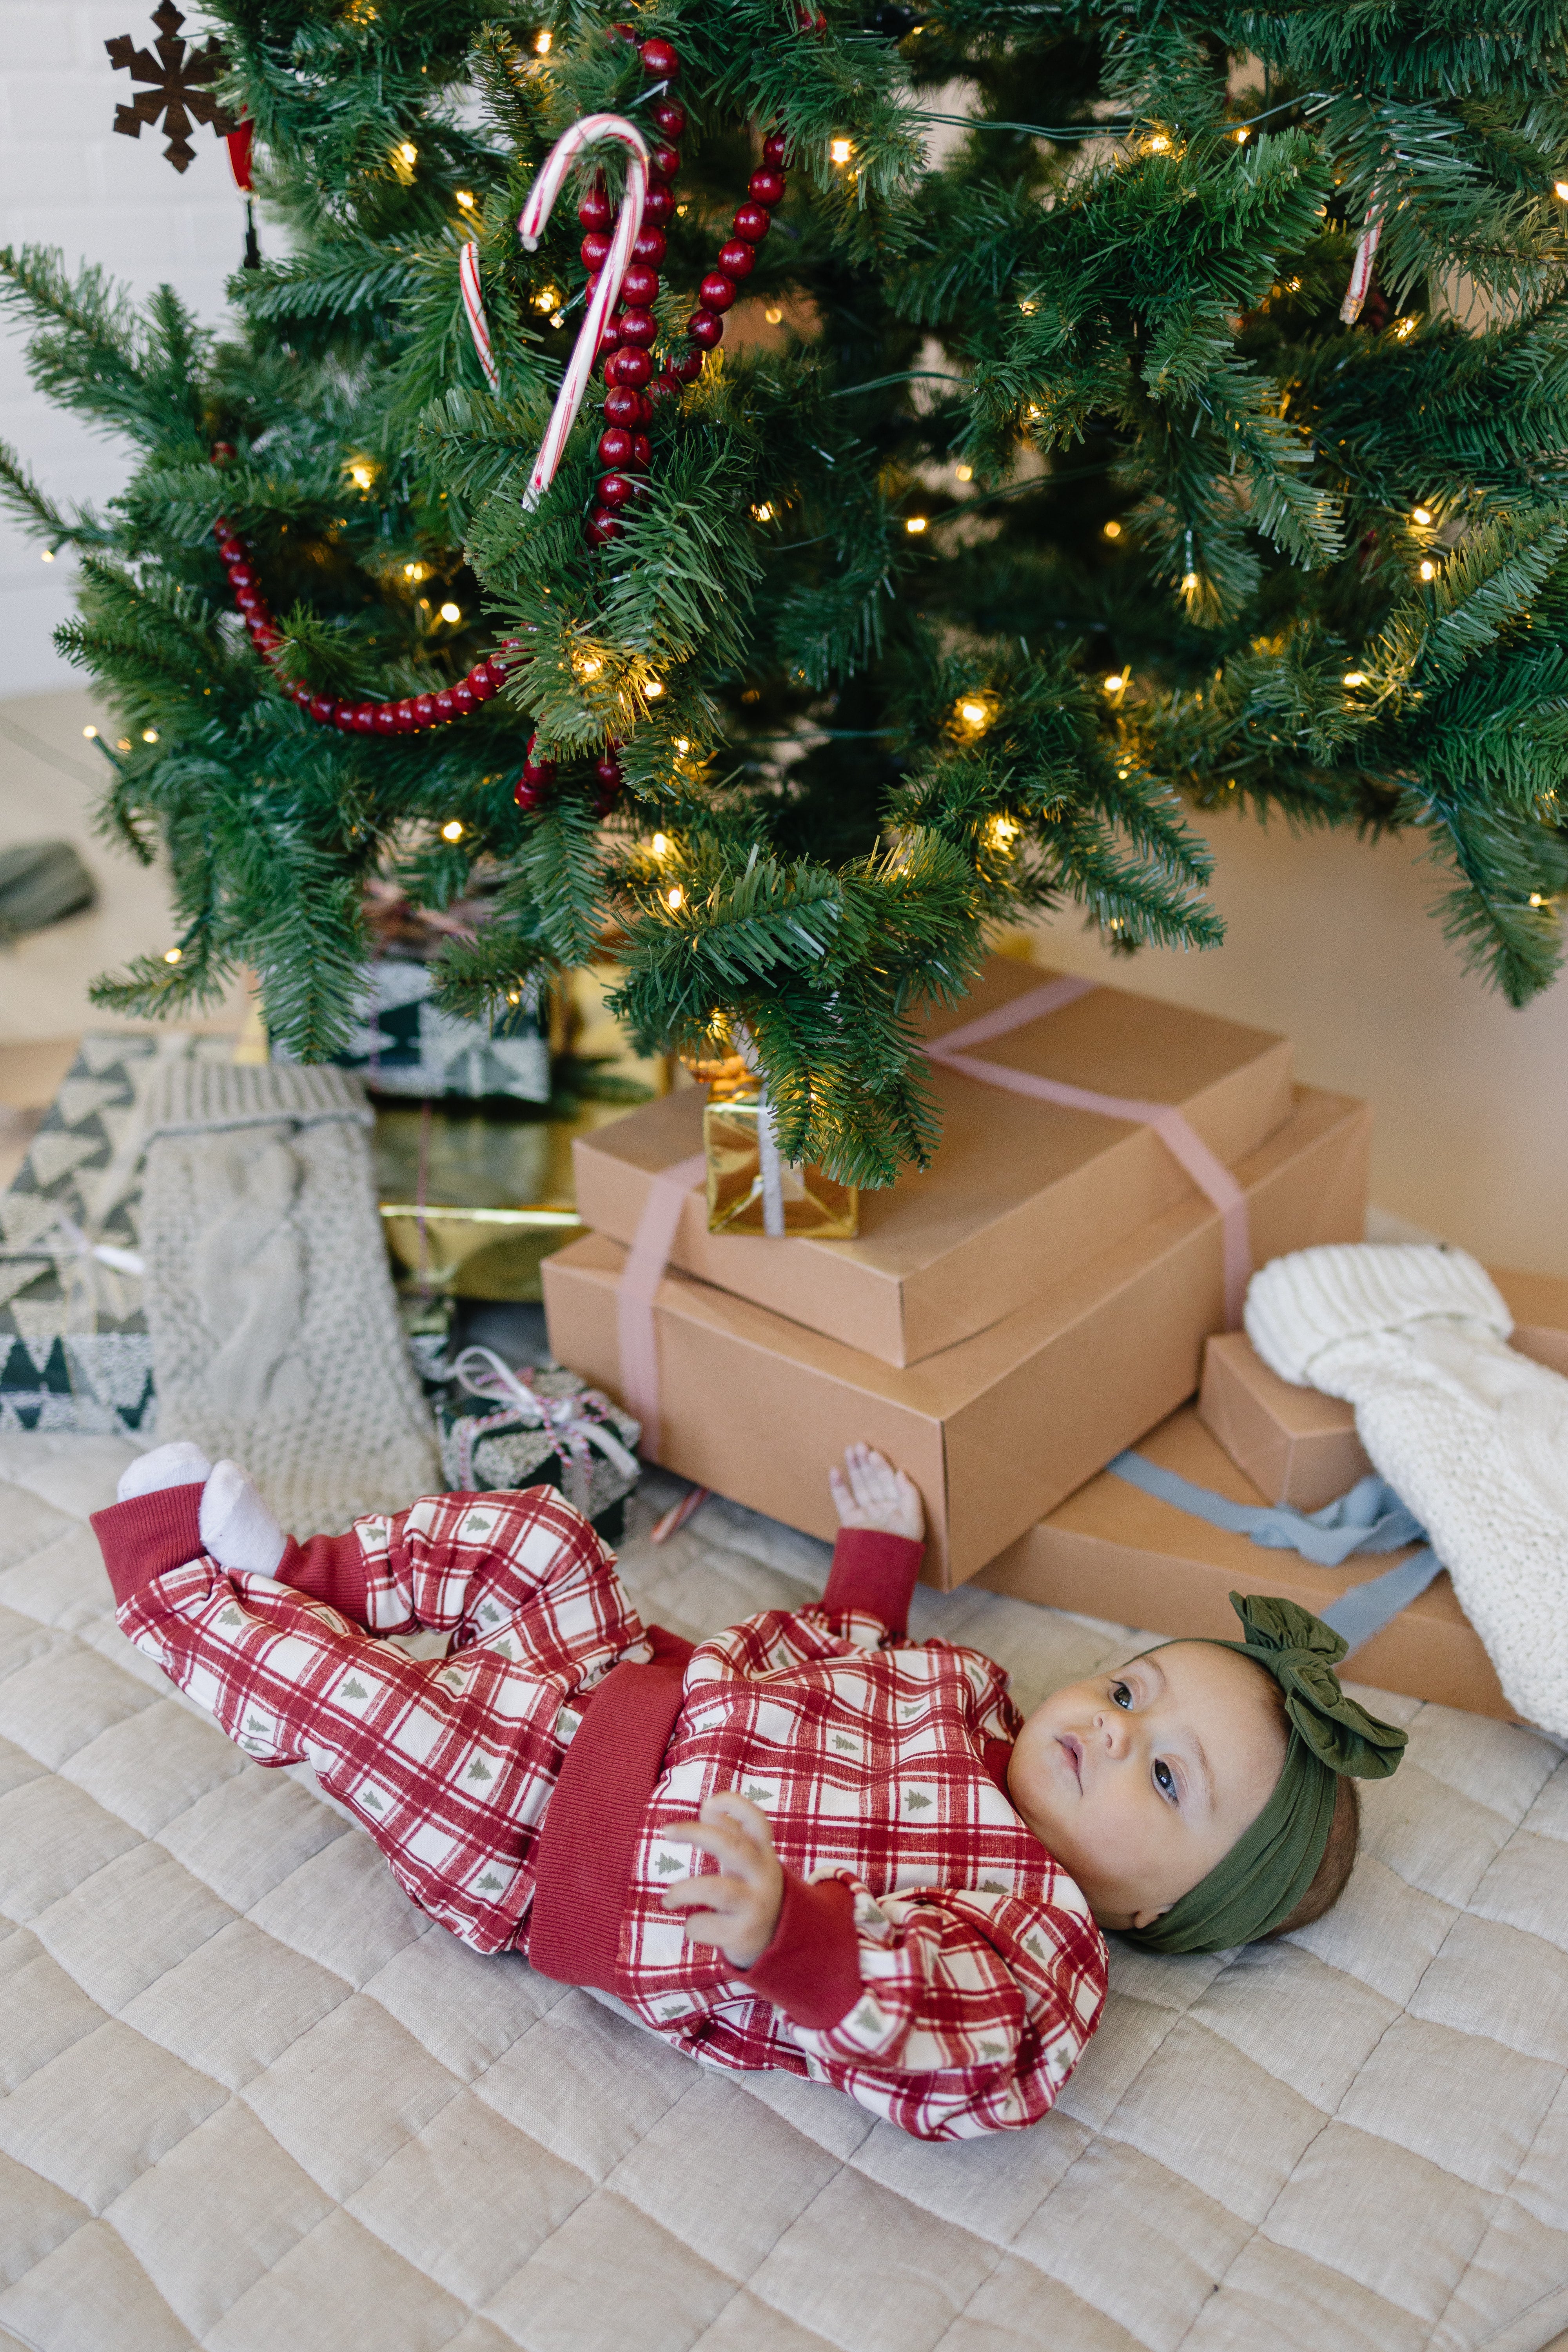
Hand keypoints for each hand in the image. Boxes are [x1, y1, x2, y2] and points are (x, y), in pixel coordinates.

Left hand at [659, 1791, 784, 1969]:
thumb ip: (731, 1836)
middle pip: (733, 1847)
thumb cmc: (751, 1893)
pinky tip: (695, 1926)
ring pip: (714, 1889)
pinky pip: (705, 1924)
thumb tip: (706, 1808)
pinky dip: (691, 1925)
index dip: (734, 1806)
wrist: (778, 1944)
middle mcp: (763, 1878)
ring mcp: (755, 1907)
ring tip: (668, 1899)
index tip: (707, 1803)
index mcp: (764, 1856)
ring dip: (682, 1891)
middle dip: (696, 1833)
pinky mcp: (742, 1935)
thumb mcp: (747, 1865)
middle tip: (666, 1830)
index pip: (757, 1822)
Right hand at [828, 1442, 924, 1541]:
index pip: (888, 1480)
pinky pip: (843, 1501)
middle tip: (859, 1444)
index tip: (874, 1452)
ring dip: (853, 1468)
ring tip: (849, 1450)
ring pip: (858, 1486)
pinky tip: (835, 1471)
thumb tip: (900, 1472)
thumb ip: (909, 1493)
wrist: (883, 1569)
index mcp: (898, 1506)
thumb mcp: (915, 1519)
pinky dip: (838, 1486)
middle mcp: (882, 1508)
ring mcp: (866, 1515)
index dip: (881, 1466)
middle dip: (865, 1462)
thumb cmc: (904, 1547)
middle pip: (872, 1480)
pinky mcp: (851, 1523)